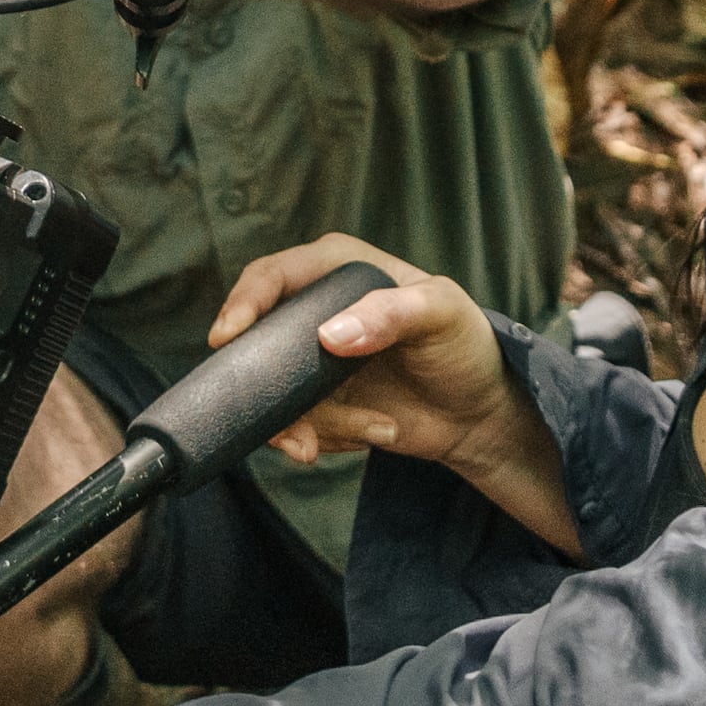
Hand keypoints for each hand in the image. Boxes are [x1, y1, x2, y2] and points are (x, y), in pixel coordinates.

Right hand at [217, 233, 583, 558]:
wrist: (478, 413)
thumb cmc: (464, 345)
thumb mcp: (441, 314)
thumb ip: (391, 314)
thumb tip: (329, 335)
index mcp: (338, 268)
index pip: (273, 275)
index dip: (244, 302)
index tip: (228, 338)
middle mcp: (314, 310)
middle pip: (256, 341)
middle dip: (266, 388)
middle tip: (294, 429)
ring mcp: (310, 361)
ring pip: (272, 394)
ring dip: (316, 423)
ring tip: (374, 430)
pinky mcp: (315, 402)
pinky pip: (296, 423)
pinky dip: (328, 437)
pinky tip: (376, 434)